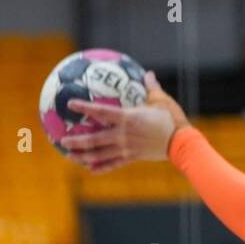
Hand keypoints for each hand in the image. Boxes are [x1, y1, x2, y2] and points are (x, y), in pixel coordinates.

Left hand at [61, 71, 190, 172]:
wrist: (182, 143)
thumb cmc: (172, 120)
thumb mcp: (161, 101)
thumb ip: (151, 87)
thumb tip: (147, 73)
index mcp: (127, 119)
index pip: (100, 112)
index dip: (84, 107)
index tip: (69, 104)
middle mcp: (123, 135)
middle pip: (95, 140)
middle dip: (77, 141)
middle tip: (62, 140)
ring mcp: (127, 149)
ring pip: (101, 155)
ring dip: (84, 156)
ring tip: (71, 156)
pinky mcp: (133, 158)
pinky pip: (114, 164)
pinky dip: (101, 167)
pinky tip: (90, 170)